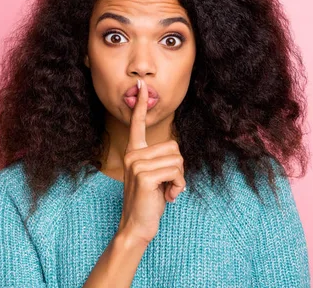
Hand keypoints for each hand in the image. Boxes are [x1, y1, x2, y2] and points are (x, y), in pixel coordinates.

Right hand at [117, 78, 186, 244]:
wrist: (137, 226)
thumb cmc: (150, 201)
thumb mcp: (155, 176)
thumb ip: (161, 161)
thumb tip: (176, 155)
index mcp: (134, 152)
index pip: (137, 125)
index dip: (141, 105)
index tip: (142, 86)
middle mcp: (133, 155)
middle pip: (174, 147)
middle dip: (178, 168)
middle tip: (167, 184)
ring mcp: (137, 165)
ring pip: (177, 160)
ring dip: (179, 179)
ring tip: (166, 191)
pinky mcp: (145, 176)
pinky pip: (176, 172)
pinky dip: (178, 186)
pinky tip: (168, 196)